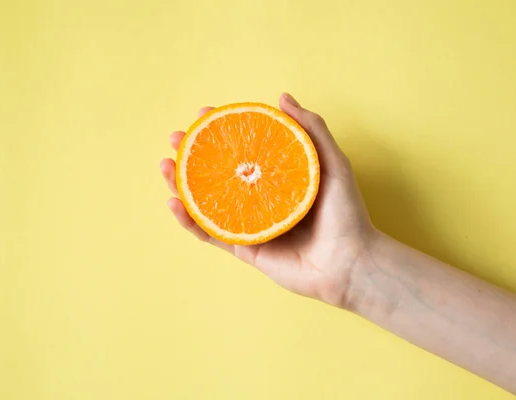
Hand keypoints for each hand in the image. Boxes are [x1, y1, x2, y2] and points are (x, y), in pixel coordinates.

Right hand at [160, 93, 377, 307]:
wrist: (350, 263)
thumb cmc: (346, 213)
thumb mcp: (333, 163)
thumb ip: (310, 129)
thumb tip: (282, 97)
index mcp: (277, 178)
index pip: (243, 149)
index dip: (221, 131)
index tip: (203, 114)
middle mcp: (260, 199)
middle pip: (218, 174)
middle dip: (193, 155)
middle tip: (176, 138)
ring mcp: (250, 224)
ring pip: (207, 202)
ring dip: (181, 185)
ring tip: (165, 166)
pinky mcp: (244, 250)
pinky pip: (211, 234)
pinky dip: (189, 221)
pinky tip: (174, 203)